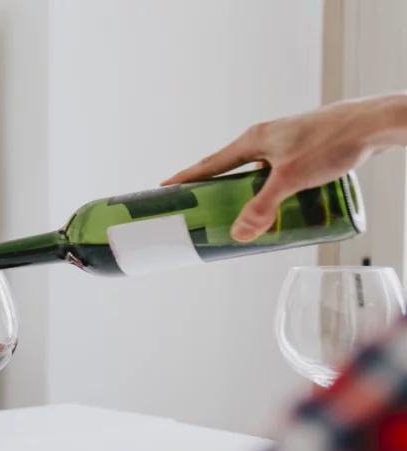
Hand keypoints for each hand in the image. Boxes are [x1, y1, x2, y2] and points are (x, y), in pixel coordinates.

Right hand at [162, 94, 404, 241]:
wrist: (375, 124)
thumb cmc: (333, 142)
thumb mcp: (291, 180)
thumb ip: (263, 208)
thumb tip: (238, 235)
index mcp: (253, 139)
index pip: (210, 163)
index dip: (187, 177)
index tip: (166, 187)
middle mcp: (267, 138)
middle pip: (230, 167)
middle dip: (214, 188)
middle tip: (200, 208)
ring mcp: (287, 141)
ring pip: (256, 170)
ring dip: (245, 189)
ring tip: (240, 211)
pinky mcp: (307, 148)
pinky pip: (277, 171)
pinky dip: (270, 187)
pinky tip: (280, 200)